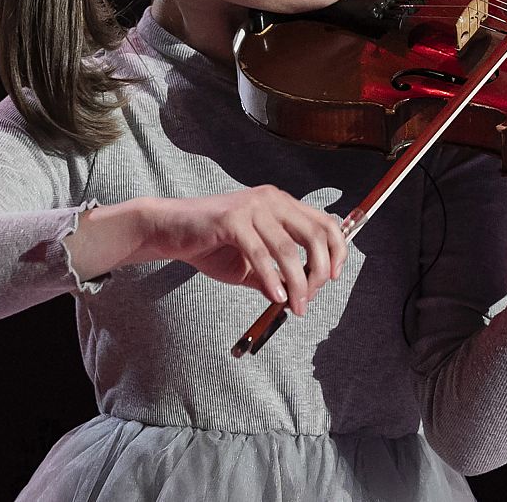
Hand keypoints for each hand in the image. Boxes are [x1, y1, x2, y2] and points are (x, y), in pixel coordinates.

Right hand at [139, 186, 346, 316]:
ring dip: (296, 283)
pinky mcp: (231, 218)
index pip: (324, 223)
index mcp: (280, 204)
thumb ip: (275, 274)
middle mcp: (271, 199)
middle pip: (313, 234)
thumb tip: (299, 296)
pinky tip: (276, 296)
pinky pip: (260, 254)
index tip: (335, 277)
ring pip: (287, 249)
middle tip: (311, 298)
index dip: (337, 250)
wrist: (169, 231)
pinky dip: (272, 279)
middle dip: (319, 271)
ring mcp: (251, 206)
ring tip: (296, 306)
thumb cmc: (210, 245)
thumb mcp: (250, 263)